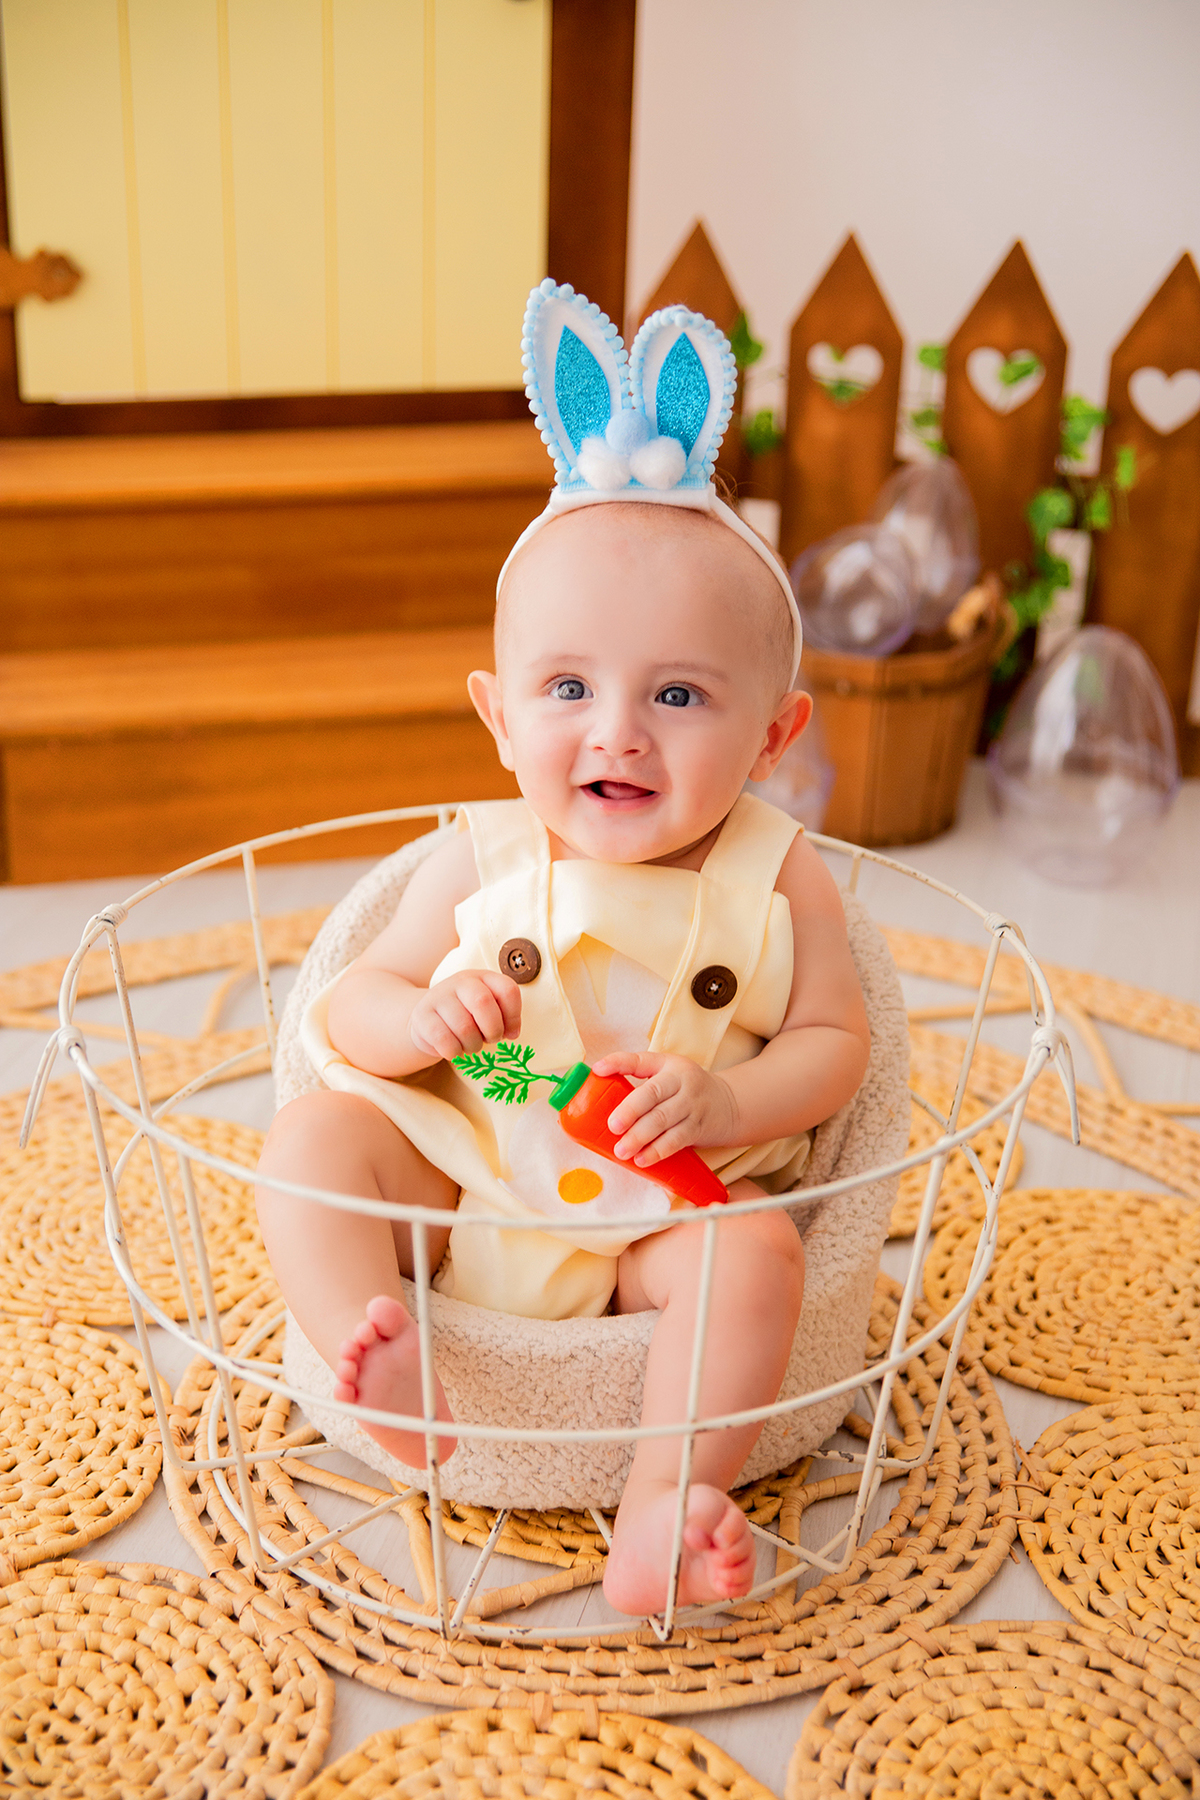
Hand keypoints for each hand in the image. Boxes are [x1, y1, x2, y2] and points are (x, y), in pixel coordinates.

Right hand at [409, 971, 520, 1061]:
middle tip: (490, 1039)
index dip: (514, 1016)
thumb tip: (512, 1032)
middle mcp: (460, 982)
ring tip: (470, 1045)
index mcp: (482, 978)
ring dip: (473, 1045)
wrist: (428, 1021)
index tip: (511, 1032)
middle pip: (483, 1002)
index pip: (507, 990)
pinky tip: (454, 1049)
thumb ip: (503, 1016)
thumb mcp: (486, 1011)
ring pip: (464, 1026)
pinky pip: (444, 1040)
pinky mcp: (422, 1016)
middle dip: (493, 1030)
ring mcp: (438, 997)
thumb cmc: (464, 1017)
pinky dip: (454, 1052)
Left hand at [591, 1051, 738, 1167]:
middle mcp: (681, 1082)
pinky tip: (642, 1159)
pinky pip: (676, 1140)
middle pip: (652, 1095)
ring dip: (640, 1137)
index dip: (618, 1063)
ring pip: (663, 1120)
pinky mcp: (698, 1127)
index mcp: (668, 1065)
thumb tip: (597, 1086)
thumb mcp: (667, 1073)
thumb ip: (638, 1077)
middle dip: (630, 1111)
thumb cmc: (686, 1090)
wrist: (730, 1104)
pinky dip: (658, 1151)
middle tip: (613, 1126)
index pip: (640, 1060)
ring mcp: (692, 1105)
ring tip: (621, 1150)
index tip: (598, 1070)